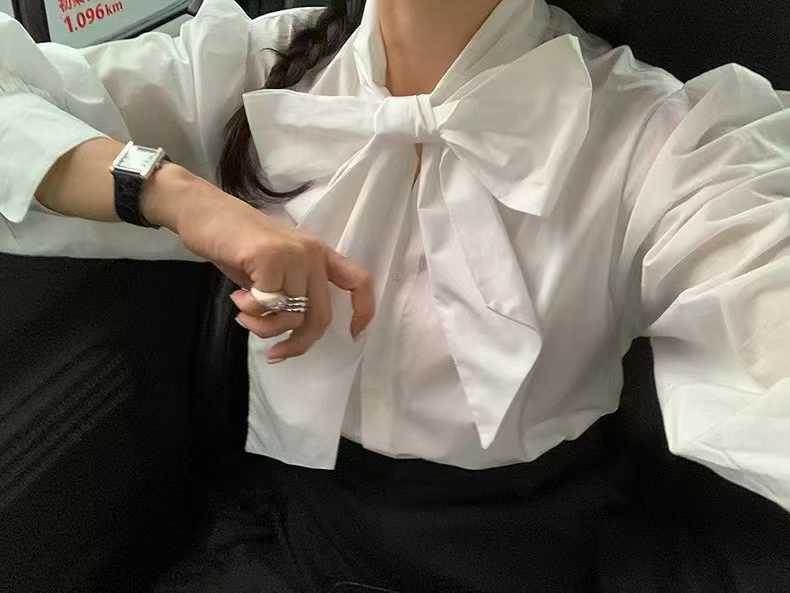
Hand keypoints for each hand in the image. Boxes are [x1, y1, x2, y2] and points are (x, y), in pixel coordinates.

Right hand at [144, 167, 373, 362]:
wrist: (203, 211)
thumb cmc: (237, 244)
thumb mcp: (274, 269)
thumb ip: (291, 294)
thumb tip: (295, 334)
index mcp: (319, 255)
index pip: (359, 281)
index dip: (363, 312)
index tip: (353, 335)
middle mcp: (313, 254)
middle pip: (320, 316)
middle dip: (297, 344)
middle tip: (274, 352)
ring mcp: (293, 254)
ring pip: (292, 316)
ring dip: (264, 327)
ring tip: (244, 312)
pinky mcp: (270, 257)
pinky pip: (268, 306)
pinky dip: (251, 312)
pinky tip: (237, 298)